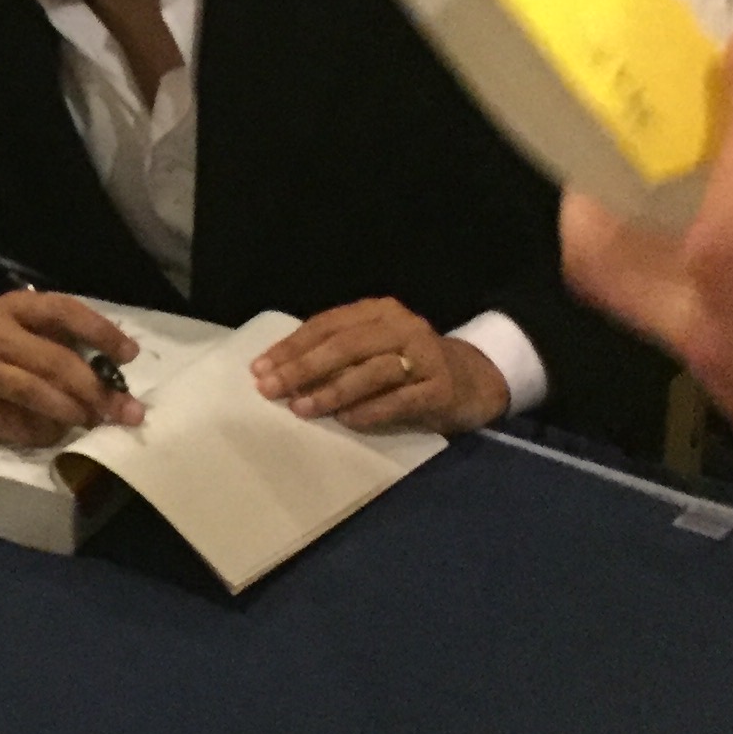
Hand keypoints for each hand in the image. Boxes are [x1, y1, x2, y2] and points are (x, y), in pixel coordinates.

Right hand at [0, 287, 142, 445]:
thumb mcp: (12, 316)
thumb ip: (52, 334)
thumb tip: (109, 366)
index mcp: (15, 308)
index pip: (65, 312)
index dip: (101, 332)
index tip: (130, 355)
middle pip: (56, 363)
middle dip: (98, 390)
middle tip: (128, 411)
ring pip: (37, 395)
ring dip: (75, 413)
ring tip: (96, 422)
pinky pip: (15, 425)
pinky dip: (43, 433)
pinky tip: (57, 433)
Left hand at [251, 298, 508, 434]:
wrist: (472, 381)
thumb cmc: (408, 367)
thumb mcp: (372, 350)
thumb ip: (335, 355)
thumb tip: (278, 373)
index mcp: (378, 311)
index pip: (326, 325)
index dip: (291, 347)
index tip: (259, 369)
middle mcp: (402, 326)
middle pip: (345, 345)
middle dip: (303, 367)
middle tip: (272, 390)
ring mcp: (425, 356)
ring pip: (371, 371)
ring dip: (332, 391)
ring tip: (301, 408)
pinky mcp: (441, 387)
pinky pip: (399, 400)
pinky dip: (370, 411)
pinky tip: (346, 422)